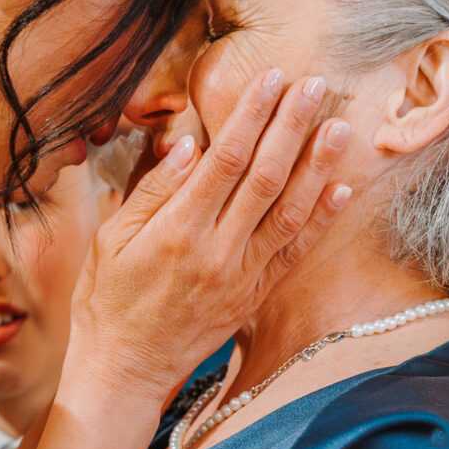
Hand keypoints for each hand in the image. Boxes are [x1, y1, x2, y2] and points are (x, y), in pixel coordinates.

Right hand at [64, 69, 351, 413]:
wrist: (125, 369)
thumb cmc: (108, 300)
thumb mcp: (110, 240)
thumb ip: (151, 191)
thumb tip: (186, 145)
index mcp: (177, 230)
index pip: (224, 159)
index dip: (251, 115)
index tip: (270, 78)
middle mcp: (216, 251)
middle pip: (265, 177)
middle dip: (291, 125)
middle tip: (316, 84)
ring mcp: (240, 276)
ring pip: (289, 212)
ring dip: (317, 166)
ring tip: (339, 126)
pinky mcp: (254, 297)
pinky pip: (294, 254)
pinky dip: (319, 221)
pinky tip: (339, 189)